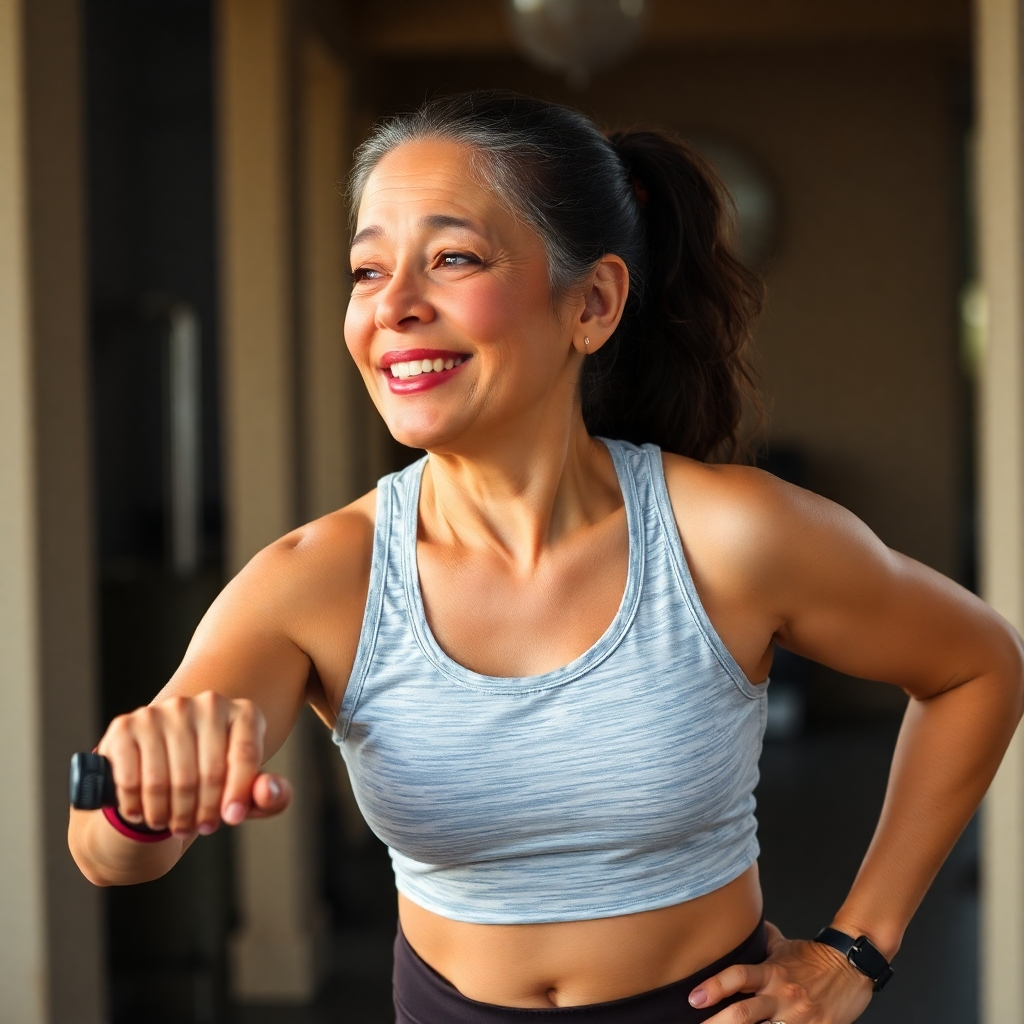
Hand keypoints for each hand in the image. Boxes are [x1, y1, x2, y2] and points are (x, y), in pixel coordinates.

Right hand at [96, 691, 291, 835]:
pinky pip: (132, 779)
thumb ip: (272, 795)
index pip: (245, 754)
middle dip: (204, 811)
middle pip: (207, 772)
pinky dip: (136, 806)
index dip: (238, 793)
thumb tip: (265, 792)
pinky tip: (142, 814)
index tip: (232, 819)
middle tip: (199, 828)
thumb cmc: (218, 782)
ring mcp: (164, 711)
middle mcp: (206, 702)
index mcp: (243, 712)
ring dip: (169, 814)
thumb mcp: (250, 792)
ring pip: (168, 780)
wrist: (165, 765)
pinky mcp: (126, 725)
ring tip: (173, 824)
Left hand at [688, 922, 873, 1022]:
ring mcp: (798, 1019)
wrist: (852, 967)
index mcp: (771, 973)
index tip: (694, 998)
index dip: (714, 987)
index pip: (738, 977)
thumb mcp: (784, 946)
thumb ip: (760, 942)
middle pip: (743, 1013)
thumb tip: (738, 928)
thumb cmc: (815, 957)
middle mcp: (781, 997)